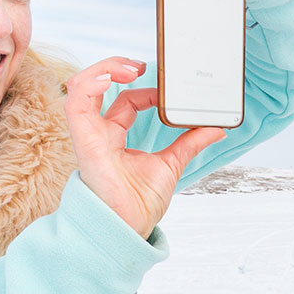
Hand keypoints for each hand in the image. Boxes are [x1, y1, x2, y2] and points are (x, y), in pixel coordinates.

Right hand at [63, 58, 223, 237]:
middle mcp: (99, 133)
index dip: (144, 91)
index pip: (125, 102)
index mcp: (115, 138)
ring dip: (103, 69)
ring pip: (82, 87)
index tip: (164, 91)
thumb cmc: (139, 203)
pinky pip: (76, 103)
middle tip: (141, 65)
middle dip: (116, 68)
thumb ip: (191, 142)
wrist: (128, 227)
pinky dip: (90, 84)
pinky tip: (110, 77)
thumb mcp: (172, 163)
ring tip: (129, 67)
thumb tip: (217, 128)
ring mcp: (89, 135)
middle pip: (98, 86)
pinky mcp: (83, 140)